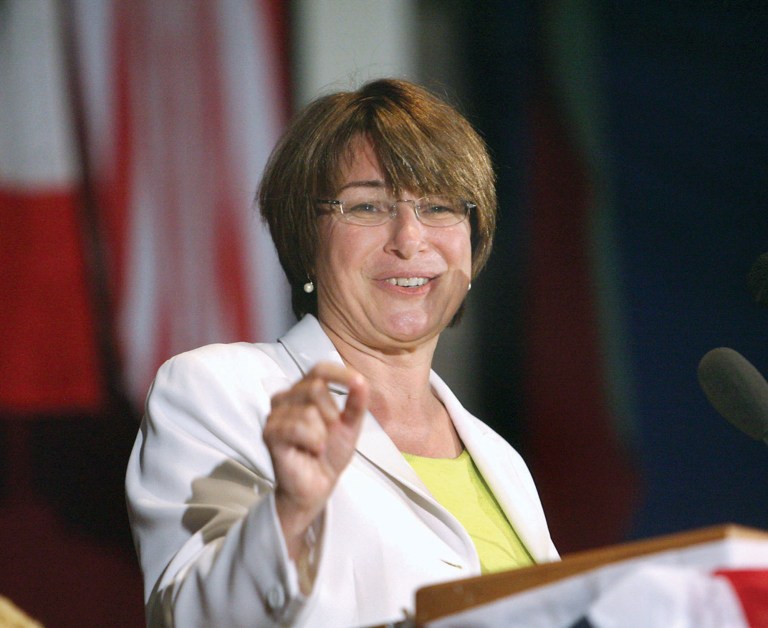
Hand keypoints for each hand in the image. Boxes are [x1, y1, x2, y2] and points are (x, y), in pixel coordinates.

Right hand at [263, 362, 368, 557]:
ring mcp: (275, 414)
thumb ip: (357, 402)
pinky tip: (312, 450)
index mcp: (304, 390)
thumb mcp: (350, 425)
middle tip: (329, 433)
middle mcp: (286, 397)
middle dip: (331, 414)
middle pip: (315, 387)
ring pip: (309, 411)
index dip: (339, 373)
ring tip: (317, 446)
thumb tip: (361, 381)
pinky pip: (296, 427)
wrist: (318, 484)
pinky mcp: (270, 433)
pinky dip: (312, 441)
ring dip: (322, 434)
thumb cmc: (331, 452)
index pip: (319, 369)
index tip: (358, 382)